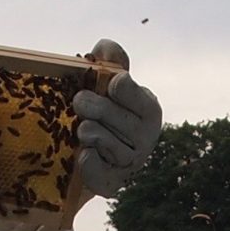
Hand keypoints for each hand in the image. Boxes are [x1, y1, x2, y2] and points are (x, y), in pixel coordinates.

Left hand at [72, 39, 163, 197]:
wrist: (94, 159)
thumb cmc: (106, 116)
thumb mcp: (110, 87)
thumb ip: (111, 63)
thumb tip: (103, 46)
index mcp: (149, 108)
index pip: (125, 87)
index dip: (112, 85)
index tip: (109, 86)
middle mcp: (146, 137)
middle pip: (109, 114)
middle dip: (90, 106)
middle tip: (80, 103)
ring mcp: (131, 163)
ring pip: (100, 139)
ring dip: (86, 131)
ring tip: (84, 130)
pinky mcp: (112, 183)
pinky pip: (94, 167)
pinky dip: (85, 160)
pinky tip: (83, 154)